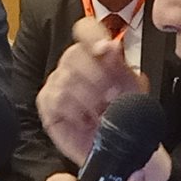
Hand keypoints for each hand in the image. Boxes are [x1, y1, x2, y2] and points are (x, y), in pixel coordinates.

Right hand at [36, 18, 147, 166]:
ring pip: (64, 78)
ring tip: (101, 113)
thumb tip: (111, 46)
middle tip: (112, 97)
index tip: (104, 50)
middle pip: (73, 54)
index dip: (92, 35)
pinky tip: (84, 120)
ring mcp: (57, 83)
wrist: (123, 150)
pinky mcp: (47, 104)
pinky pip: (54, 99)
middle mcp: (74, 65)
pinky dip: (73, 111)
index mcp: (97, 55)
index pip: (86, 29)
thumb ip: (121, 67)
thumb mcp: (133, 90)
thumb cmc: (128, 117)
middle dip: (96, 77)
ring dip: (87, 99)